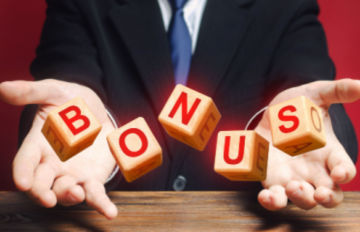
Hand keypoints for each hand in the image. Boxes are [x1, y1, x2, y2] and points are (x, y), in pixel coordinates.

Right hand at [0, 79, 117, 218]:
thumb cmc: (70, 101)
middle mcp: (51, 164)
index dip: (23, 172)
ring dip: (69, 197)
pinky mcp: (92, 178)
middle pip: (41, 184)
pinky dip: (101, 204)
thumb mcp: (53, 91)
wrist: (96, 109)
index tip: (23, 182)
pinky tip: (109, 212)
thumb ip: (31, 92)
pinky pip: (95, 194)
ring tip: (78, 194)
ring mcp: (72, 173)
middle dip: (42, 192)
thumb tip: (3, 88)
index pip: (24, 161)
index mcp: (38, 144)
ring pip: (66, 192)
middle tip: (48, 197)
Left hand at [256, 79, 358, 209]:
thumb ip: (337, 91)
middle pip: (329, 195)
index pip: (344, 169)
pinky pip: (275, 197)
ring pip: (303, 200)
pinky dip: (272, 201)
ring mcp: (294, 177)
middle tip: (318, 193)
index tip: (339, 173)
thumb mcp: (315, 94)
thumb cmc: (297, 106)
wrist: (270, 113)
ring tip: (293, 187)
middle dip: (327, 198)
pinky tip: (267, 197)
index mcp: (329, 152)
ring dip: (301, 199)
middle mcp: (315, 170)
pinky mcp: (272, 179)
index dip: (344, 173)